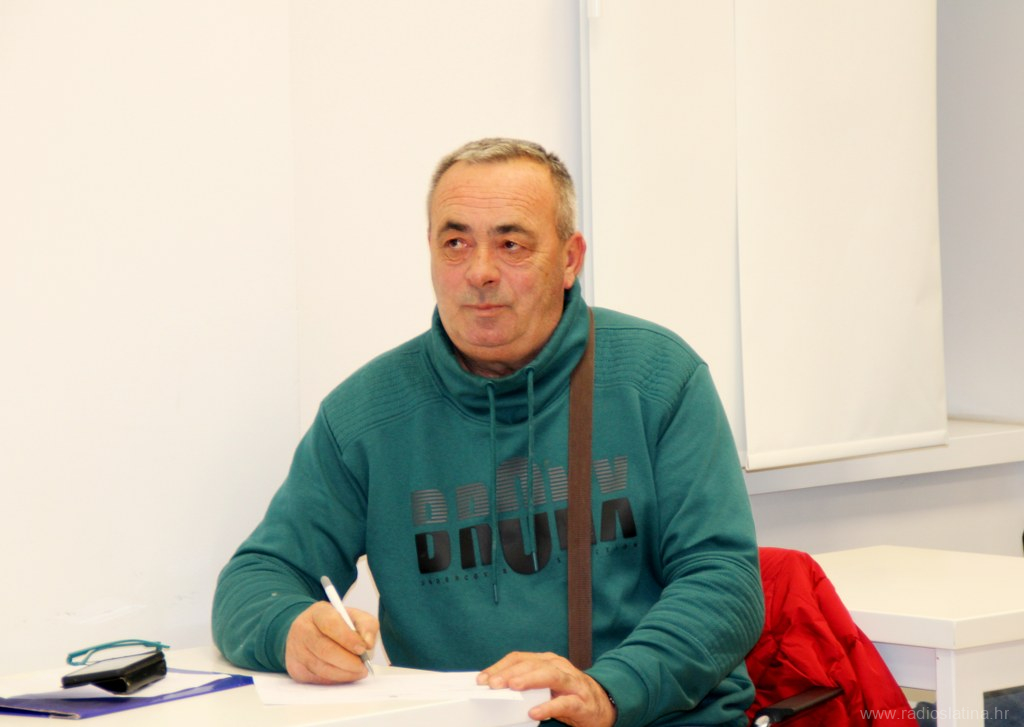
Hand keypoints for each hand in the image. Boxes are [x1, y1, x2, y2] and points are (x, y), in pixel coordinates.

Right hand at [285, 601, 378, 683]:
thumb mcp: (354, 617)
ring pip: (321, 667)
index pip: (331, 624)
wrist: (310, 633)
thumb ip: (366, 625)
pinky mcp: (295, 668)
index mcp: (318, 612)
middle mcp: (302, 629)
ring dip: (343, 673)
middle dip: (348, 661)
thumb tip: (367, 644)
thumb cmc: (337, 626)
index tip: (363, 648)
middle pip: (325, 649)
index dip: (348, 638)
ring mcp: (296, 650)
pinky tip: (344, 675)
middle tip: (363, 666)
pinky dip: (334, 680)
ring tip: (358, 672)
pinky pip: (317, 678)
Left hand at [477, 652, 616, 726]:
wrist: (601, 706)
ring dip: (529, 679)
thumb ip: (525, 684)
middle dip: (510, 672)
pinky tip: (534, 712)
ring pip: (550, 675)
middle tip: (493, 683)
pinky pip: (564, 702)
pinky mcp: (581, 702)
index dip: (500, 666)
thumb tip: (496, 687)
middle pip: (532, 664)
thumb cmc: (567, 695)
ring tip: (512, 687)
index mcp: (547, 661)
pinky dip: (548, 706)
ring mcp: (572, 683)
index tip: (483, 679)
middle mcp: (559, 667)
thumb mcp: (545, 686)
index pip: (519, 658)